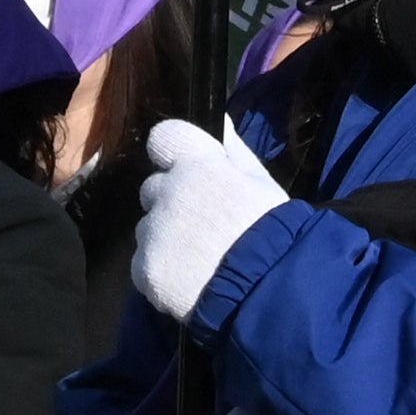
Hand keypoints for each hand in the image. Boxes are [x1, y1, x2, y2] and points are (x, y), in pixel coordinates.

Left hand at [129, 120, 293, 322]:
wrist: (266, 292)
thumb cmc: (272, 233)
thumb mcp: (262, 185)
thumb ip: (234, 152)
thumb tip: (220, 122)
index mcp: (198, 164)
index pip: (163, 137)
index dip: (173, 154)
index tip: (188, 172)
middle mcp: (168, 191)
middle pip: (153, 188)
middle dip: (171, 203)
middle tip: (203, 228)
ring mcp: (152, 231)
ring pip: (148, 228)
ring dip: (164, 239)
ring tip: (199, 261)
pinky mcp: (144, 268)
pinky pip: (143, 264)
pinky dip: (160, 271)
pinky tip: (188, 282)